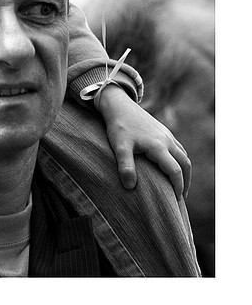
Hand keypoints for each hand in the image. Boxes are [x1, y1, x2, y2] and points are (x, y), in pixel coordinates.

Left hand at [95, 84, 191, 199]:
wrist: (118, 103)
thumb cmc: (118, 125)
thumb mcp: (119, 146)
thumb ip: (125, 166)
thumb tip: (130, 187)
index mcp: (158, 146)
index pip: (175, 171)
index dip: (177, 187)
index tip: (176, 201)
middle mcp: (166, 139)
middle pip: (185, 163)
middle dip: (186, 181)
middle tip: (180, 197)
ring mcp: (166, 134)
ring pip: (183, 154)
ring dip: (184, 170)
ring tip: (178, 183)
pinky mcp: (162, 130)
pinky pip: (177, 146)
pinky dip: (179, 159)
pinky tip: (171, 165)